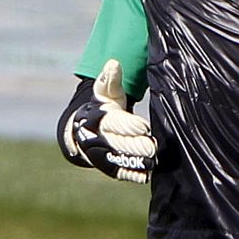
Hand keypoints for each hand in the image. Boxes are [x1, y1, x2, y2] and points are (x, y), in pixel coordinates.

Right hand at [64, 60, 156, 183]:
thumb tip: (113, 63)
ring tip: (153, 161)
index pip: (116, 123)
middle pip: (120, 144)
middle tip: (153, 147)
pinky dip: (133, 174)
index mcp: (100, 119)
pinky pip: (120, 172)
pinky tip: (145, 175)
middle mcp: (99, 138)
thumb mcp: (105, 91)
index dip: (130, 126)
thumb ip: (111, 79)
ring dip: (137, 162)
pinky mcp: (108, 166)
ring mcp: (102, 154)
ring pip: (121, 160)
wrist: (86, 130)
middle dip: (137, 146)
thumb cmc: (103, 106)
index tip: (144, 127)